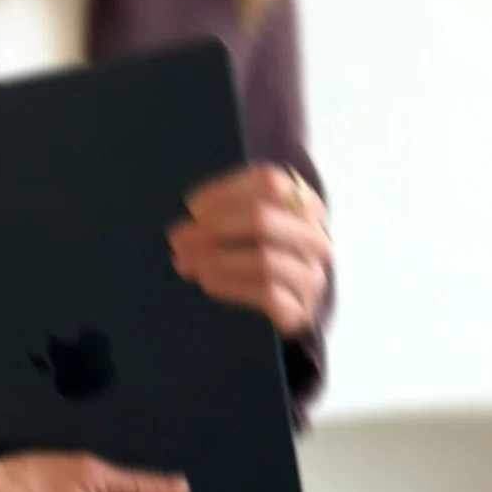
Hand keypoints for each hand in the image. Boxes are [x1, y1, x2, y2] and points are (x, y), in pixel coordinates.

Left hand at [166, 162, 330, 338]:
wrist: (294, 300)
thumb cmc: (265, 250)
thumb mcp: (252, 219)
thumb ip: (227, 209)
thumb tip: (193, 217)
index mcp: (305, 201)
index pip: (268, 182)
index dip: (226, 192)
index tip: (192, 207)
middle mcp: (314, 235)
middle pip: (262, 220)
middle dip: (213, 228)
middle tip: (177, 239)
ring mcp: (310, 274)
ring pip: (262, 260)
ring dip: (215, 260)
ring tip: (185, 263)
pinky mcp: (301, 308)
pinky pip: (264, 293)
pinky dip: (229, 285)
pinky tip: (206, 282)